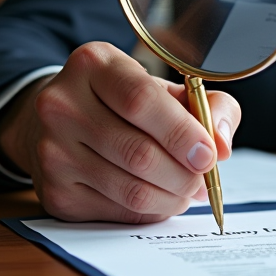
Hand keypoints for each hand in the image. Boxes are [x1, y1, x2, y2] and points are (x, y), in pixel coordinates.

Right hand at [0, 42, 240, 222]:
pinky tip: (160, 197)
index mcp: (94, 64)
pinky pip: (117, 211)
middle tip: (203, 178)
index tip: (208, 153)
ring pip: (129, 189)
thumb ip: (206, 104)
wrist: (63, 121)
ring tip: (187, 189)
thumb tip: (222, 145)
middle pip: (138, 152)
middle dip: (184, 173)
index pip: (141, 101)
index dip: (181, 132)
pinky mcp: (54, 191)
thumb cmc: (124, 100)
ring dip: (172, 196)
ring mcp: (53, 151)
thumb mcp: (164, 86)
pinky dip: (151, 210)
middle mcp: (62, 105)